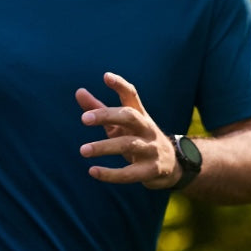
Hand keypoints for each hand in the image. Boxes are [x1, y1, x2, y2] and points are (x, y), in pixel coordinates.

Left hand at [76, 71, 179, 189]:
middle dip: (107, 115)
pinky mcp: (151, 170)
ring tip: (83, 150)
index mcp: (139, 114)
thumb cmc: (138, 139)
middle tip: (84, 119)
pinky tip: (93, 171)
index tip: (106, 76)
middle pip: (129, 116)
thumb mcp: (120, 124)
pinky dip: (111, 174)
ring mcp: (151, 149)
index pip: (131, 95)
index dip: (120, 85)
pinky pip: (130, 173)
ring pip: (128, 145)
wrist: (171, 166)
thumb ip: (99, 109)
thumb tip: (78, 91)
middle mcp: (146, 128)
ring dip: (104, 147)